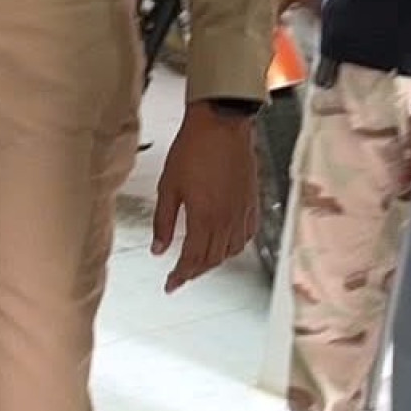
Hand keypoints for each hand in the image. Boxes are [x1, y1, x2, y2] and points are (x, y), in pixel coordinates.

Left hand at [152, 104, 258, 291]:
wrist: (222, 125)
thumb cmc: (192, 150)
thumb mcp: (168, 187)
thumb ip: (163, 221)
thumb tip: (158, 250)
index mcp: (205, 219)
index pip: (193, 259)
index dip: (180, 276)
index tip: (170, 286)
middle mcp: (227, 221)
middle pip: (212, 259)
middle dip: (195, 272)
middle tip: (180, 277)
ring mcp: (242, 212)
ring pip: (230, 251)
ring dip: (213, 262)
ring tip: (198, 264)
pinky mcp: (252, 203)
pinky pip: (245, 236)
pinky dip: (233, 247)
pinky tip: (225, 245)